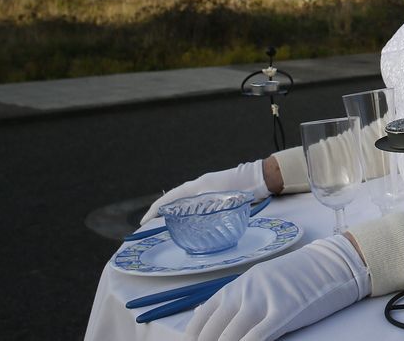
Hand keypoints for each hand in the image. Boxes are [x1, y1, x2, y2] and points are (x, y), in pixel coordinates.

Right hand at [141, 161, 267, 223]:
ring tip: (163, 225)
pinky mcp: (214, 193)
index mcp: (196, 187)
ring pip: (183, 201)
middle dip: (160, 211)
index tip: (143, 222)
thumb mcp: (222, 200)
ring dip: (173, 211)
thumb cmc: (242, 187)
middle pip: (173, 199)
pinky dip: (186, 210)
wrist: (259, 177)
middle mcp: (198, 187)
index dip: (155, 211)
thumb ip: (206, 208)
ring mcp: (206, 189)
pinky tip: (187, 221)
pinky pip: (194, 202)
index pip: (169, 199)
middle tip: (149, 226)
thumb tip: (189, 220)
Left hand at [185, 235, 368, 340]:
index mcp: (235, 286)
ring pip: (230, 336)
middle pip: (211, 331)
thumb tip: (201, 312)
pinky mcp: (284, 311)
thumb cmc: (296, 276)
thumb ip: (232, 297)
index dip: (191, 339)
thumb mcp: (257, 281)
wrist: (331, 263)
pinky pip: (257, 336)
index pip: (200, 319)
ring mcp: (263, 301)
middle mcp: (244, 292)